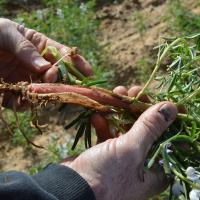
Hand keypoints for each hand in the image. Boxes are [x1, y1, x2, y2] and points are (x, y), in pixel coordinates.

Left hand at [0, 18, 91, 108]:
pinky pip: (24, 102)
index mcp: (41, 47)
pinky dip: (23, 105)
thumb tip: (46, 68)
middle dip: (60, 81)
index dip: (77, 64)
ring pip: (44, 92)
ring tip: (33, 93)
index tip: (88, 73)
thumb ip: (27, 49)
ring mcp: (28, 80)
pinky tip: (19, 101)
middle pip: (57, 77)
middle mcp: (38, 66)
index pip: (64, 56)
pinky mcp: (15, 92)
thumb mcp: (8, 33)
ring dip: (42, 95)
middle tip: (53, 81)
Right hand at [62, 87, 176, 199]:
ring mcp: (122, 156)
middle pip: (146, 128)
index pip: (168, 136)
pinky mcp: (106, 152)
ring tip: (115, 93)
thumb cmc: (105, 176)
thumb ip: (151, 127)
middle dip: (138, 107)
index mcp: (155, 168)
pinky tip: (96, 116)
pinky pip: (109, 132)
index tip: (157, 98)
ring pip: (126, 126)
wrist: (70, 189)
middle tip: (133, 90)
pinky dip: (104, 123)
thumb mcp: (131, 149)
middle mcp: (142, 162)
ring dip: (119, 110)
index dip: (164, 116)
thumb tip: (171, 107)